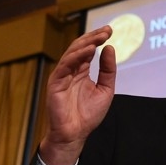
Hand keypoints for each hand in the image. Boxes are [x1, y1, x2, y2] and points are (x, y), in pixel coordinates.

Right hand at [39, 26, 116, 164]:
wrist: (75, 134)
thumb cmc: (88, 115)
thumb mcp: (105, 90)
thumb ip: (108, 70)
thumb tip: (110, 48)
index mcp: (81, 71)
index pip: (88, 49)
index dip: (98, 38)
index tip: (110, 30)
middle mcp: (70, 70)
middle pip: (80, 47)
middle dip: (93, 37)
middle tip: (106, 30)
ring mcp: (62, 75)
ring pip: (72, 53)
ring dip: (86, 43)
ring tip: (99, 37)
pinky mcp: (56, 82)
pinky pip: (66, 65)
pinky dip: (77, 56)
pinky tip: (89, 50)